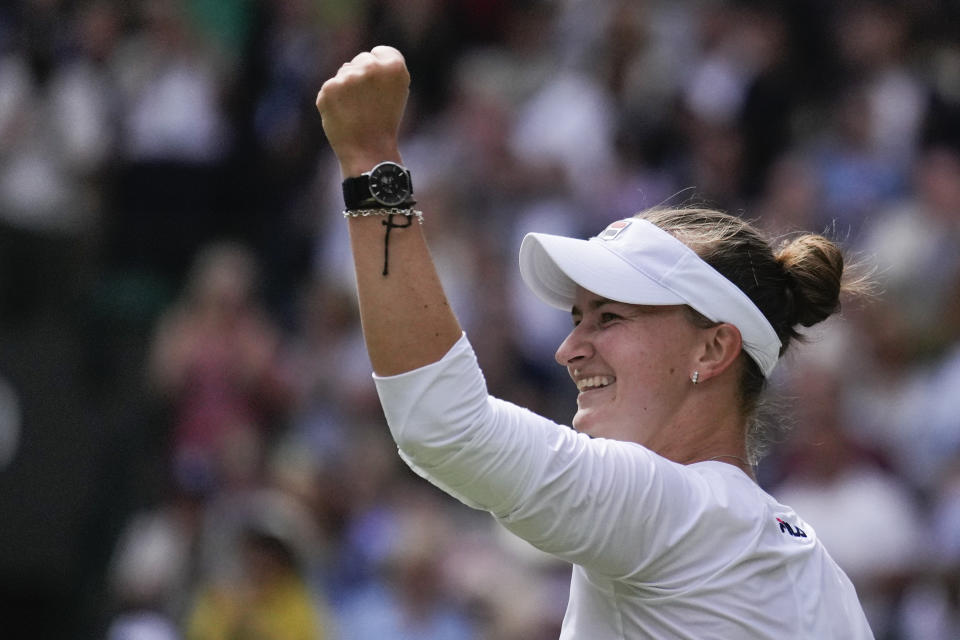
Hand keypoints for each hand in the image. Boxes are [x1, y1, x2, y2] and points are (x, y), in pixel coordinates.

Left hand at [316, 46, 409, 177]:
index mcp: (394, 66)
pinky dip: (335, 100)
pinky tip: (344, 114)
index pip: (381, 52)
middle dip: (363, 76)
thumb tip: (368, 57)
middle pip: (362, 60)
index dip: (381, 70)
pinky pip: (331, 87)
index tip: (381, 88)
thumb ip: (385, 70)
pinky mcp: (329, 88)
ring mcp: (348, 77)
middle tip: (369, 103)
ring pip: (344, 72)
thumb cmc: (385, 121)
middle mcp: (371, 67)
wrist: (369, 150)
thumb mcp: (398, 92)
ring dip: (348, 87)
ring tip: (357, 110)